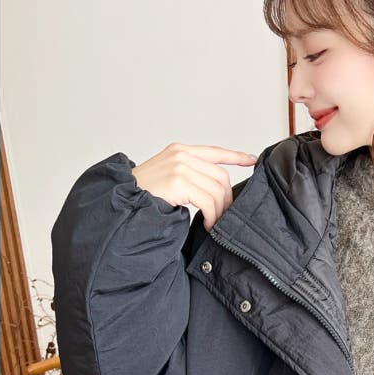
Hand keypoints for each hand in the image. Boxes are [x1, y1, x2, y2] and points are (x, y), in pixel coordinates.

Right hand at [131, 142, 257, 231]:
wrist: (122, 199)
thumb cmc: (143, 194)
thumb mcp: (168, 177)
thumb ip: (190, 176)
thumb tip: (215, 191)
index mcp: (180, 150)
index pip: (214, 151)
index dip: (235, 156)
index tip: (251, 159)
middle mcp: (181, 154)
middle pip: (221, 176)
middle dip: (226, 199)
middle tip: (221, 216)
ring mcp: (180, 166)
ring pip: (217, 191)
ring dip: (218, 212)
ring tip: (212, 223)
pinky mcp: (178, 181)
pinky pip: (207, 201)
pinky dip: (211, 216)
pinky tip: (206, 224)